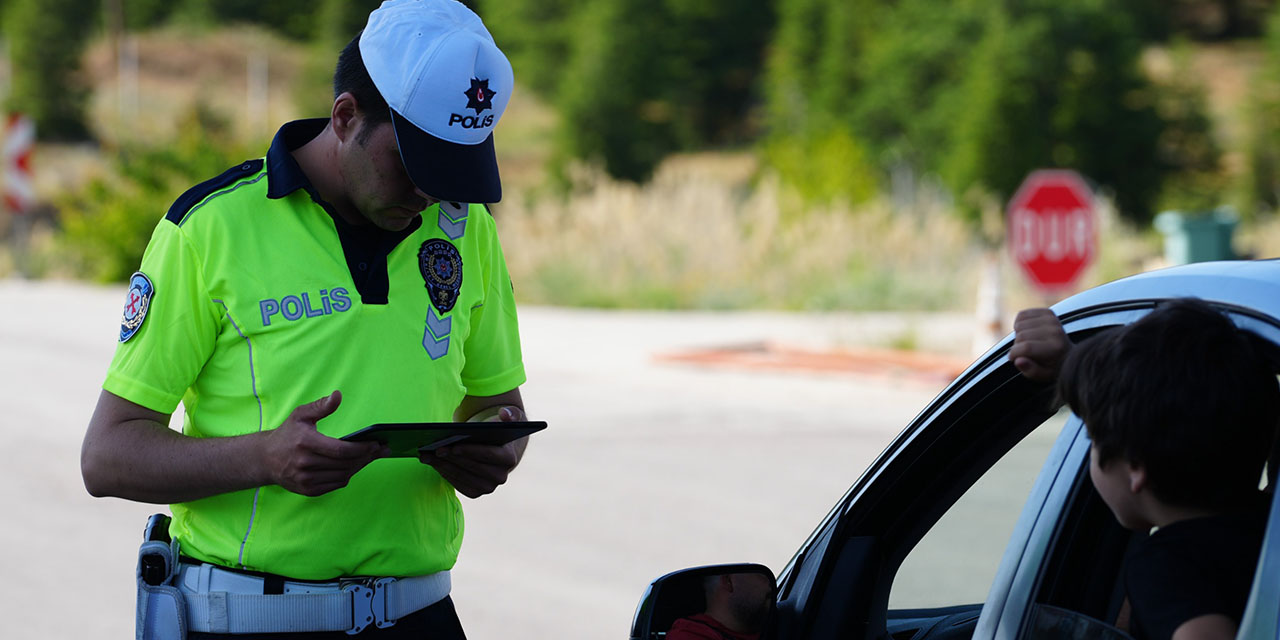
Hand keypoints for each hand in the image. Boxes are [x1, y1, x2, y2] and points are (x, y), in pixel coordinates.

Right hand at [261, 391, 387, 496]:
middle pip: (345, 464)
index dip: (361, 448)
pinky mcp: (307, 490)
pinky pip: (335, 484)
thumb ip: (320, 406)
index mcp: (305, 443)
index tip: (377, 443)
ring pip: (343, 475)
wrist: (266, 459)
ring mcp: (305, 479)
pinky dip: (347, 475)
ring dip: (359, 466)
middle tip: (380, 449)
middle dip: (366, 457)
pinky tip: (354, 465)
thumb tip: (338, 395)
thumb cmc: (287, 434)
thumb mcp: (301, 415)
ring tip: (370, 456)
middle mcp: (304, 463)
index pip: (340, 450)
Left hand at [420, 406, 526, 498]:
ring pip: (462, 477)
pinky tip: (433, 463)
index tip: (453, 446)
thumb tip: (505, 414)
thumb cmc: (498, 430)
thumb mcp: (508, 417)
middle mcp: (500, 476)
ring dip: (443, 466)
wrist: (496, 448)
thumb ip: (510, 413)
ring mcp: (488, 486)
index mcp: (509, 458)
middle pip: (472, 467)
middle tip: (435, 449)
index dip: (470, 451)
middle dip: (452, 458)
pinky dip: (444, 473)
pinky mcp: (475, 492)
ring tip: (427, 455)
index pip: (489, 455)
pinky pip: (457, 484)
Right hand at [1009, 308, 1070, 381]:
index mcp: (1055, 348)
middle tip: (1023, 352)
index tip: (1012, 358)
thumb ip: (1030, 371)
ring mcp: (1052, 320)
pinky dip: (1019, 323)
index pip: (1026, 347)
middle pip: (1021, 336)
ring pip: (1019, 324)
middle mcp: (1055, 331)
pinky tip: (1026, 332)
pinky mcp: (1048, 313)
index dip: (1013, 354)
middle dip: (1016, 345)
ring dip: (1018, 334)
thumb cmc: (1052, 367)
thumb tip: (1018, 360)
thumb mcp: (1043, 376)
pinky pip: (1021, 315)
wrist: (1068, 354)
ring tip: (1026, 342)